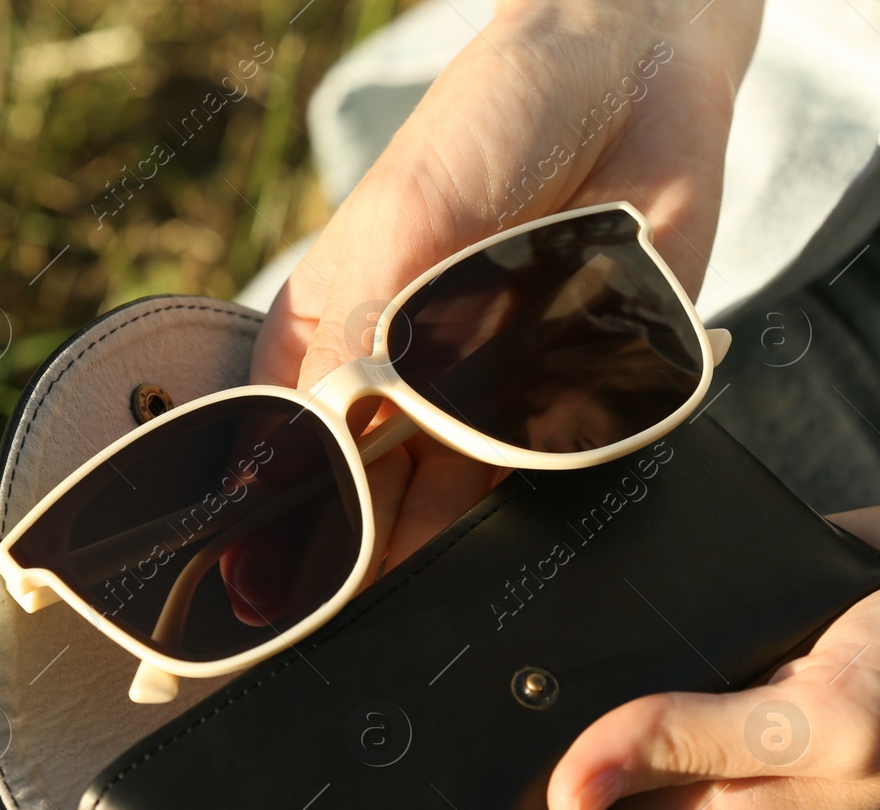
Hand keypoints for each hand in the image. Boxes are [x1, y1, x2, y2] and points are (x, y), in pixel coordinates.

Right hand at [237, 0, 761, 612]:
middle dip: (342, 578)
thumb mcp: (414, 209)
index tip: (239, 620)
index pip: (277, 456)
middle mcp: (399, 380)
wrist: (640, 79)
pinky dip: (511, 537)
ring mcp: (479, 401)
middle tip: (325, 660)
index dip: (259, 536)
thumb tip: (299, 440)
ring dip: (423, 576)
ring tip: (403, 646)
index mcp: (331, 331)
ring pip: (439, 516)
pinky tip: (489, 588)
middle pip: (357, 506)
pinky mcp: (560, 408)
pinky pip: (533, 491)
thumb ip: (358, 324)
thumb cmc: (503, 112)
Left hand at [484, 389, 879, 809]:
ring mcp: (733, 674)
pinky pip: (659, 606)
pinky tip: (546, 572)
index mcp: (742, 808)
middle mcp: (726, 749)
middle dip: (509, 762)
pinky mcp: (745, 602)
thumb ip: (696, 742)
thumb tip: (566, 788)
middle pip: (593, 770)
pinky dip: (612, 597)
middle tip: (404, 732)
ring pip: (616, 685)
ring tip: (446, 649)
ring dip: (551, 676)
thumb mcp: (828, 724)